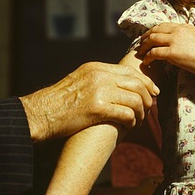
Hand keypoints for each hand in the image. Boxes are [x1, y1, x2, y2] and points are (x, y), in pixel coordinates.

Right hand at [20, 61, 158, 141]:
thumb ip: (98, 80)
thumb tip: (118, 86)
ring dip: (141, 112)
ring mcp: (98, 91)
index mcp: (95, 67)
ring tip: (139, 120)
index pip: (130, 71)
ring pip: (135, 99)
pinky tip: (129, 126)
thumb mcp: (79, 80)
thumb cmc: (59, 102)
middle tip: (149, 109)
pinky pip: (126, 114)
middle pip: (136, 83)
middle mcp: (99, 76)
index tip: (154, 91)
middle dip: (148, 97)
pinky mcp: (97, 109)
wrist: (40, 113)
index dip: (146, 82)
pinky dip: (132, 121)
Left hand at [136, 22, 194, 74]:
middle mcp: (177, 31)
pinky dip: (148, 57)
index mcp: (183, 27)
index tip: (148, 36)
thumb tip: (179, 44)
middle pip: (154, 30)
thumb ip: (186, 38)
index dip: (153, 30)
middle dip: (145, 37)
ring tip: (140, 53)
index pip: (163, 25)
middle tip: (140, 44)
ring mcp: (174, 41)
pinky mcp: (172, 52)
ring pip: (152, 39)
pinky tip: (146, 62)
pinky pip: (154, 53)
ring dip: (144, 46)